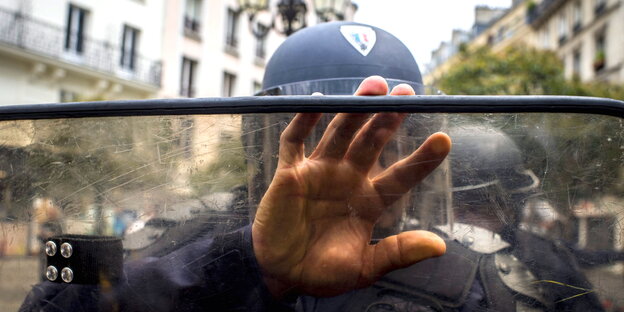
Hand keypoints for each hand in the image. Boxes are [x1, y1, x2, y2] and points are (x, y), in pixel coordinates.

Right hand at [252, 76, 451, 296]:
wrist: (281, 276)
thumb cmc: (323, 273)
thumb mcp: (365, 268)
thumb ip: (398, 252)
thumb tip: (440, 246)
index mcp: (369, 201)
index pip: (400, 175)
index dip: (421, 158)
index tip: (444, 140)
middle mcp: (347, 180)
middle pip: (372, 141)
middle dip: (389, 117)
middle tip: (407, 93)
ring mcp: (319, 172)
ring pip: (340, 132)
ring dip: (356, 109)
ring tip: (376, 86)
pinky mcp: (290, 173)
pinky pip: (296, 141)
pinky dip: (305, 120)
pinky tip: (319, 101)